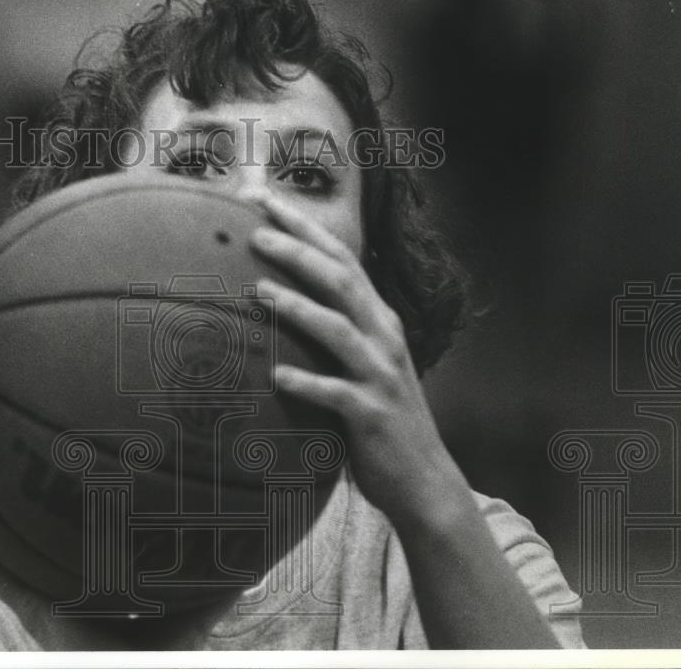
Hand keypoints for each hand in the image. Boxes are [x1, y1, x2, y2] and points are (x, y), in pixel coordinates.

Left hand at [249, 198, 469, 524]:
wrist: (424, 480)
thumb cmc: (379, 416)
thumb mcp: (362, 363)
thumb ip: (334, 331)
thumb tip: (281, 302)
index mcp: (378, 321)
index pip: (342, 260)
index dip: (306, 228)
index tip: (265, 200)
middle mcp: (383, 340)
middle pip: (342, 282)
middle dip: (300, 252)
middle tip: (256, 232)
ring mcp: (380, 376)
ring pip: (339, 331)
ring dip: (299, 309)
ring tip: (258, 292)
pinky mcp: (373, 416)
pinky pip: (337, 395)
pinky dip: (308, 383)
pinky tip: (276, 376)